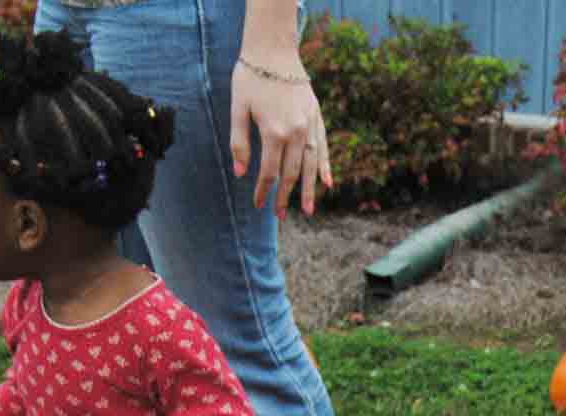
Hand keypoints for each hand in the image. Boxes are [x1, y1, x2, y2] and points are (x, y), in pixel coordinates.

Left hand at [230, 58, 331, 217]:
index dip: (262, 191)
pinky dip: (325, 166)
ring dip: (309, 190)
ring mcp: (309, 125)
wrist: (273, 49)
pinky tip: (328, 183)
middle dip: (286, 197)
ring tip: (308, 210)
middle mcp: (295, 132)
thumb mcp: (237, 109)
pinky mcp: (316, 116)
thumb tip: (242, 173)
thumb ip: (240, 143)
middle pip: (292, 173)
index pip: (269, 172)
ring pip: (310, 165)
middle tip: (280, 216)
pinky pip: (323, 146)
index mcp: (274, 132)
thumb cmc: (250, 77)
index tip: (257, 205)